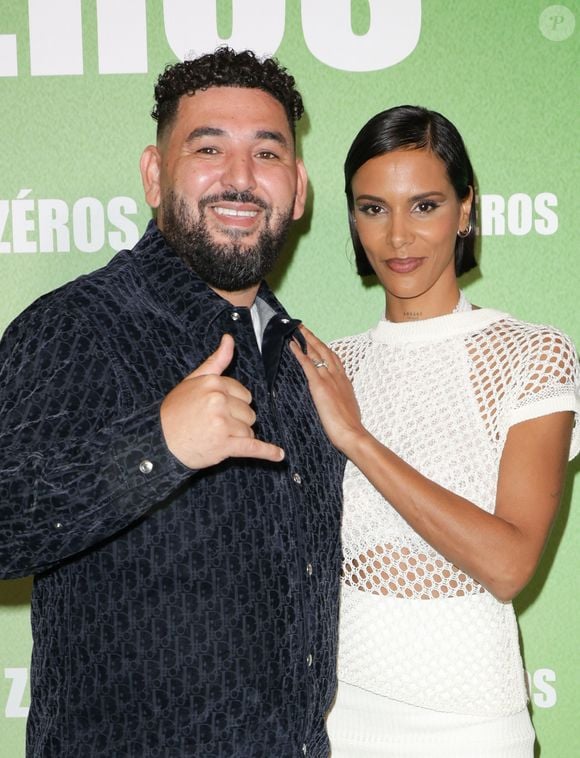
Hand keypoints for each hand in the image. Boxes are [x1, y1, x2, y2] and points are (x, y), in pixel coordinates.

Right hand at [160, 334, 283, 468]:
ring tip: (216, 437)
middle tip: (213, 426)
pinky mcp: (225, 445)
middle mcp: (219, 401)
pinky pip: (253, 447)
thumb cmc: (175, 411)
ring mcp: (223, 424)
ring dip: (238, 436)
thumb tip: (229, 338)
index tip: (217, 410)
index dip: (234, 404)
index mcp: (214, 383)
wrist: (159, 441)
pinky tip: (279, 455)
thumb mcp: (192, 380)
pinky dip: (267, 452)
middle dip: (237, 421)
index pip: (244, 394)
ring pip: (249, 430)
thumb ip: (216, 361)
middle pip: (249, 412)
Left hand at [290, 326, 364, 453]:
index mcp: (344, 381)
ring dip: (305, 340)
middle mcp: (337, 376)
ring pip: (316, 353)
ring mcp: (329, 379)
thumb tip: (337, 400)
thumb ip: (341, 399)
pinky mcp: (320, 386)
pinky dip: (299, 353)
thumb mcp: (348, 407)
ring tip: (296, 331)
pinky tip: (292, 346)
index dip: (324, 348)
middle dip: (313, 338)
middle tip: (302, 327)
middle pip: (325, 350)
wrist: (352, 433)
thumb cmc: (350, 426)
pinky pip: (308, 365)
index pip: (333, 359)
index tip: (317, 340)